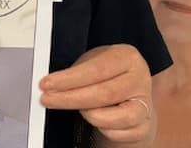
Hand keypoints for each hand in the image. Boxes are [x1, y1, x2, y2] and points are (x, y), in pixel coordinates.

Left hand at [39, 44, 153, 145]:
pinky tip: (91, 116)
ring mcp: (145, 104)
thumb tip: (51, 83)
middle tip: (47, 99)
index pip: (95, 70)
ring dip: (86, 114)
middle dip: (69, 98)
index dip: (68, 79)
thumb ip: (77, 71)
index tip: (46, 83)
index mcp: (127, 56)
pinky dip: (100, 127)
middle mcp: (140, 79)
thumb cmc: (107, 73)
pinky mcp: (144, 126)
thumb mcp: (94, 61)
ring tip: (72, 105)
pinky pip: (116, 133)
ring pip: (112, 117)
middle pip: (102, 94)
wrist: (131, 92)